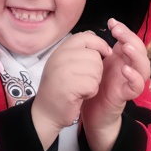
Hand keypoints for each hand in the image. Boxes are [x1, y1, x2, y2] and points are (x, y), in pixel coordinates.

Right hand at [31, 32, 110, 148]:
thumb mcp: (64, 65)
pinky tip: (79, 95)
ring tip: (80, 88)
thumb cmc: (59, 89)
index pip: (86, 37)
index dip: (100, 44)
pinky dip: (90, 92)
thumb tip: (100, 45)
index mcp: (60, 50)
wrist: (46, 112)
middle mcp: (60, 58)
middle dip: (96, 70)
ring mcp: (63, 71)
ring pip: (96, 70)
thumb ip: (78, 53)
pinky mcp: (68, 86)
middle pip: (95, 56)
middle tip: (84, 80)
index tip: (105, 54)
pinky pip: (92, 84)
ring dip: (93, 82)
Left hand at [80, 19, 150, 150]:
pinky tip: (125, 70)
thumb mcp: (94, 64)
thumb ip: (97, 50)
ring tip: (126, 48)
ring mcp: (130, 81)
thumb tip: (95, 32)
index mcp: (121, 59)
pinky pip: (137, 85)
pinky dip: (134, 77)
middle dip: (130, 37)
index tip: (112, 22)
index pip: (129, 40)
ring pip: (144, 66)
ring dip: (136, 55)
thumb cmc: (93, 87)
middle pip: (139, 49)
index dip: (124, 30)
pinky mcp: (127, 94)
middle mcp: (128, 67)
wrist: (91, 113)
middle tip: (117, 31)